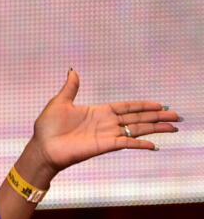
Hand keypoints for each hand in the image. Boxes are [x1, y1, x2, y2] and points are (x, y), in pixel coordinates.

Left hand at [22, 70, 180, 179]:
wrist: (42, 147)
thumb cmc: (47, 127)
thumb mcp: (59, 102)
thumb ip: (71, 88)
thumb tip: (72, 71)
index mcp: (99, 112)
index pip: (127, 107)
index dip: (143, 105)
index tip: (159, 104)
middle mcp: (107, 123)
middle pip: (138, 118)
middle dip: (157, 116)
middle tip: (176, 116)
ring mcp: (107, 135)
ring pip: (137, 129)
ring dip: (155, 128)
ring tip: (173, 127)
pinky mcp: (104, 145)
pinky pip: (126, 143)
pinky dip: (140, 144)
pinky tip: (154, 145)